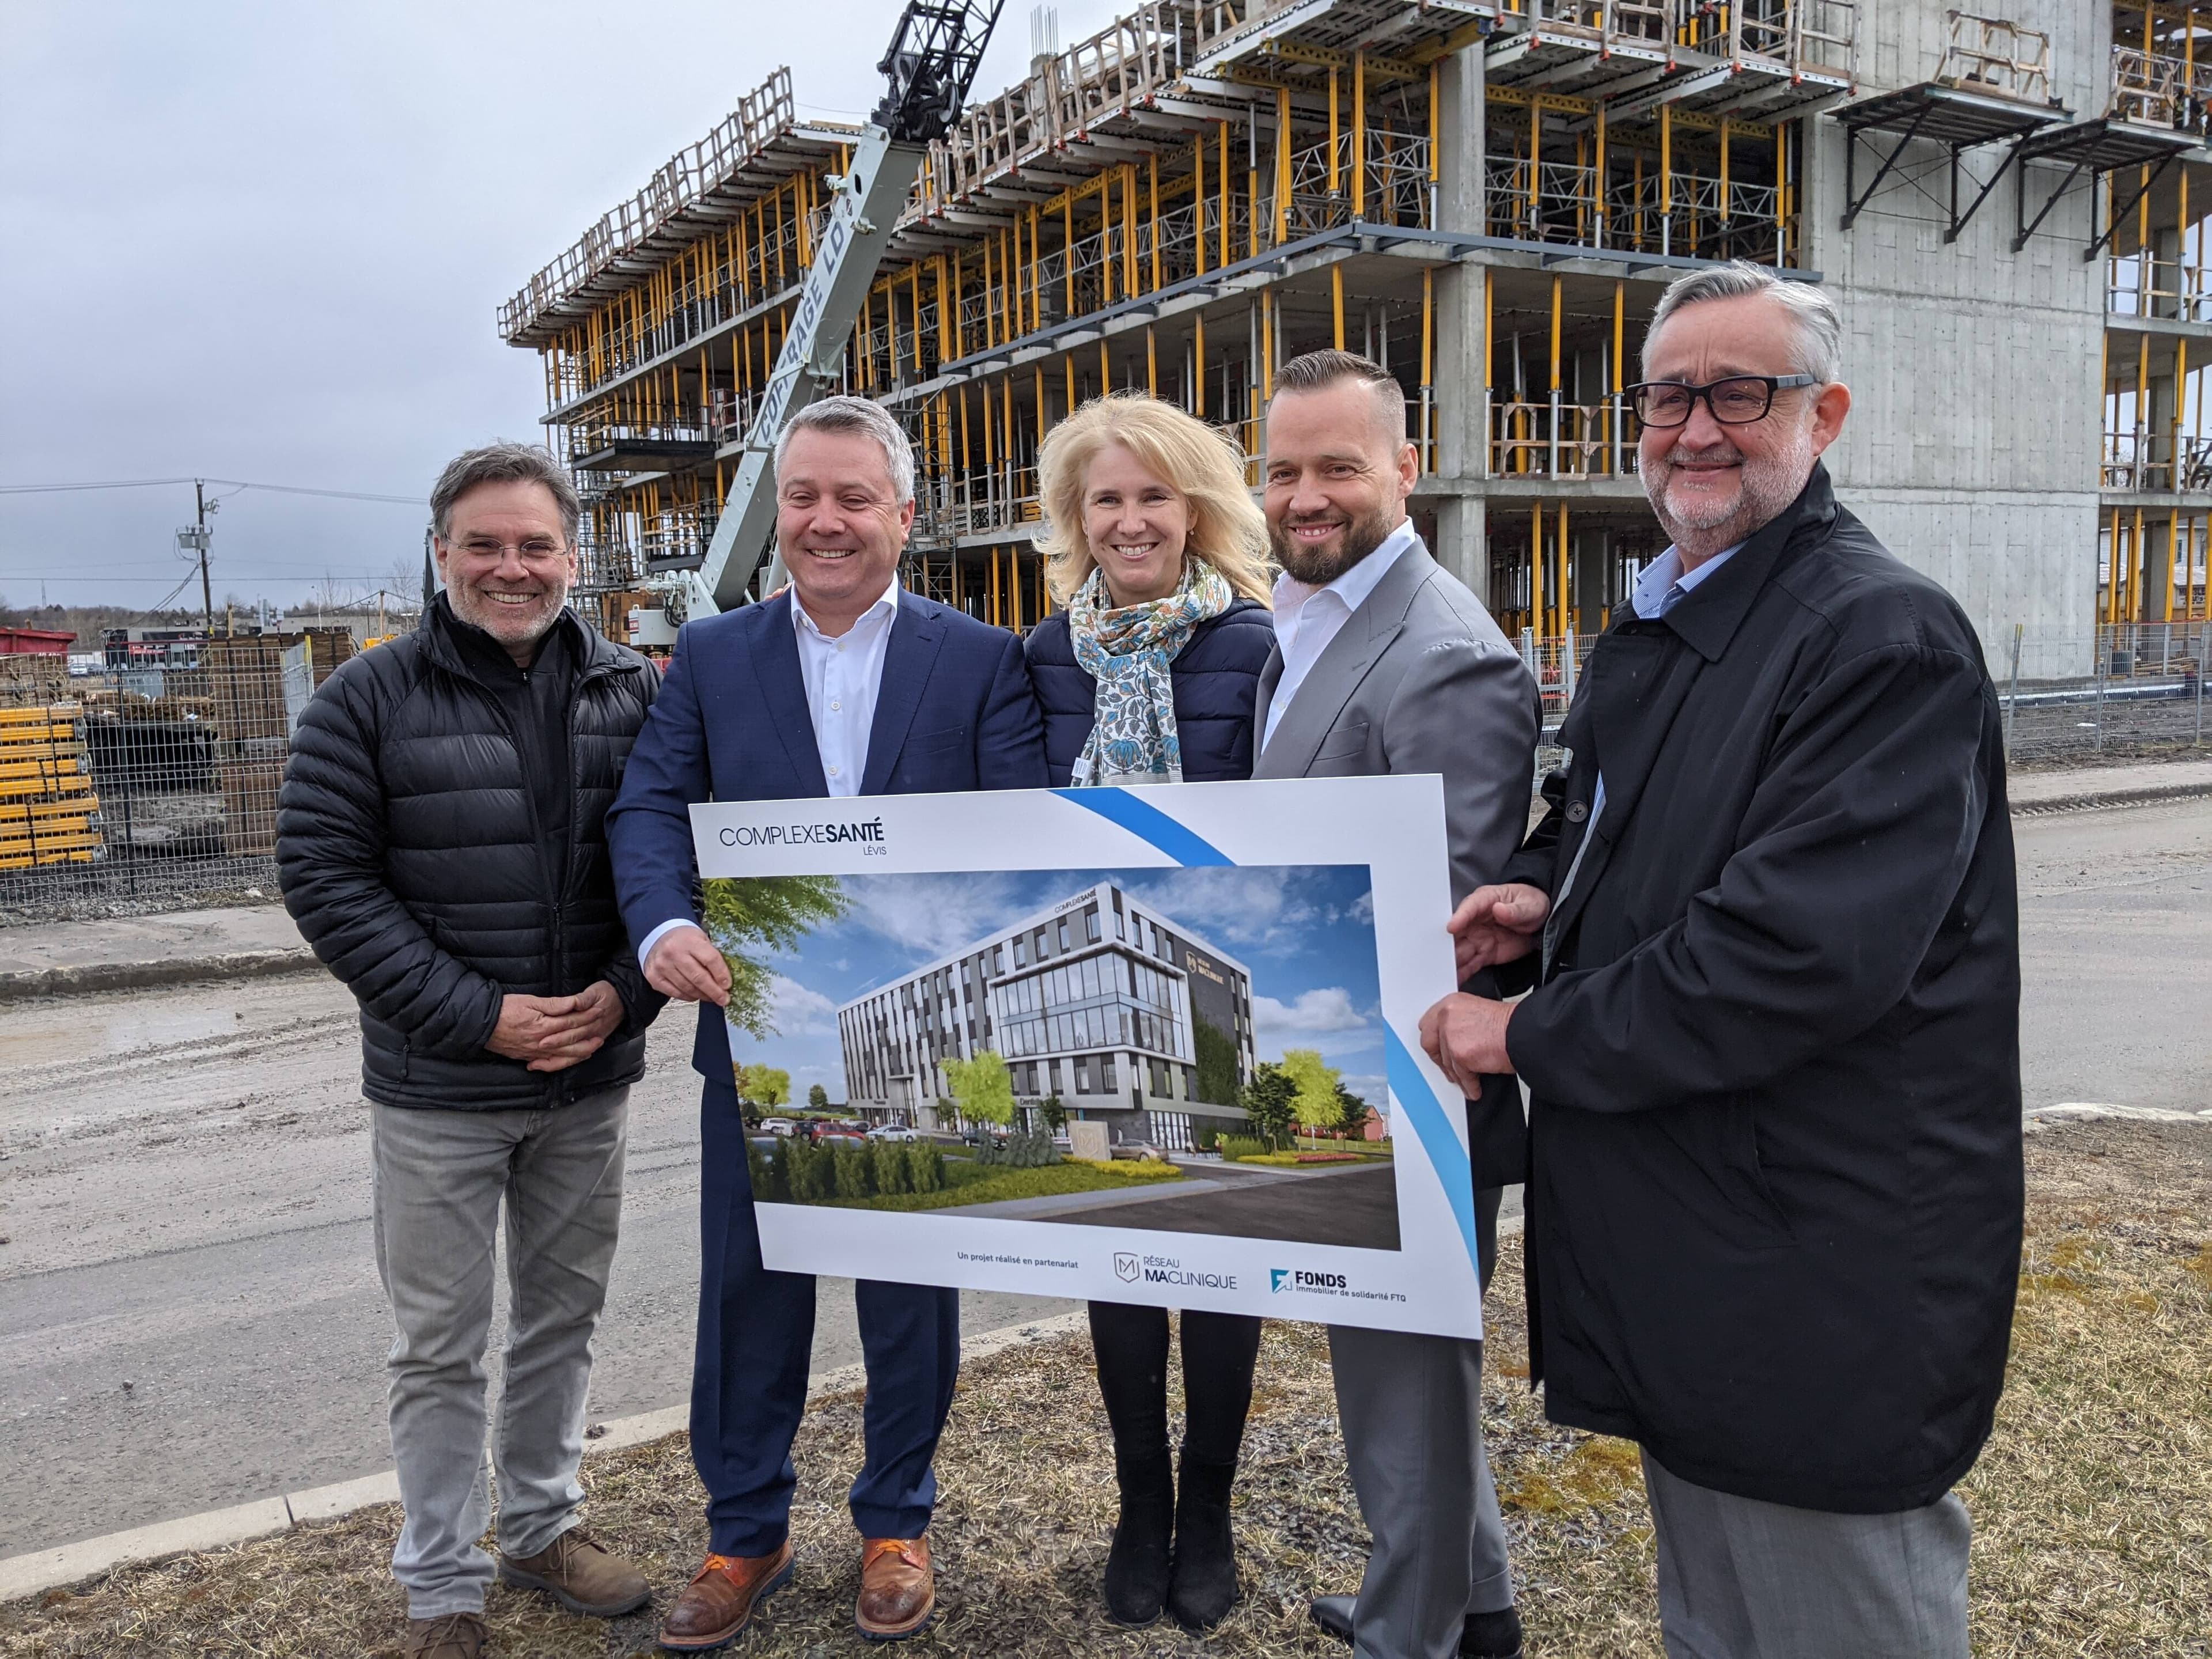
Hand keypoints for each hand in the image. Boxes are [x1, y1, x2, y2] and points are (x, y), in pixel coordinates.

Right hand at [487, 982, 621, 1072]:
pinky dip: (563, 1062)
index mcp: (544, 1026)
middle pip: (571, 1041)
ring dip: (580, 1052)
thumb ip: (554, 1004)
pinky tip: (570, 1060)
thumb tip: (575, 1003)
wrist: (481, 1025)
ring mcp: (535, 1052)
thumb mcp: (529, 1001)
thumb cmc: (505, 1009)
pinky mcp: (528, 1057)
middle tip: (602, 1034)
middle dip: (588, 1036)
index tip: (598, 1011)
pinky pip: (550, 1063)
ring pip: (563, 1056)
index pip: (572, 1022)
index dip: (587, 1016)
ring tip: (593, 1048)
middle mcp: (542, 1042)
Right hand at [645, 925, 730, 1006]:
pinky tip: (695, 995)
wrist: (658, 935)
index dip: (721, 975)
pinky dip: (687, 997)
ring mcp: (662, 966)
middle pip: (699, 978)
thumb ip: (712, 956)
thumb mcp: (701, 939)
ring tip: (711, 997)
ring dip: (702, 995)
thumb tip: (725, 981)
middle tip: (723, 999)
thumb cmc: (684, 939)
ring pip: (687, 988)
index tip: (728, 986)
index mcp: (690, 940)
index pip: (710, 960)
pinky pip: (674, 993)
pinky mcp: (654, 977)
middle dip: (714, 992)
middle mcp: (673, 953)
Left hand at [1419, 993, 1515, 1097]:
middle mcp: (1447, 1017)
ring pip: (1447, 1063)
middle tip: (1448, 1068)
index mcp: (1451, 1004)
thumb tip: (1453, 1038)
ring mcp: (1451, 1037)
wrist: (1523, 1034)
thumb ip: (1459, 1021)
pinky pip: (1462, 1077)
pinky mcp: (1460, 1055)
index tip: (1438, 1048)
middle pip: (1429, 1043)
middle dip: (1439, 1059)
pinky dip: (1469, 1086)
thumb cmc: (1508, 1024)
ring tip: (1466, 1080)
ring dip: (1457, 1075)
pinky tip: (1474, 1089)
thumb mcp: (1477, 1011)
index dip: (1434, 1040)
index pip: (1428, 1024)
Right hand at [1448, 882, 1550, 978]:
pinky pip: (1469, 965)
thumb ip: (1515, 910)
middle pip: (1457, 932)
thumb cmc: (1532, 906)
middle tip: (1437, 955)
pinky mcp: (1483, 954)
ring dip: (1449, 962)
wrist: (1541, 924)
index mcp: (1486, 901)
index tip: (1451, 928)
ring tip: (1441, 973)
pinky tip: (1451, 982)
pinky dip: (1460, 974)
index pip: (1469, 907)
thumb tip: (1499, 909)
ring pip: (1459, 951)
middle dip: (1446, 944)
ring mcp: (1477, 938)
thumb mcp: (1530, 905)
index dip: (1460, 917)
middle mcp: (1475, 920)